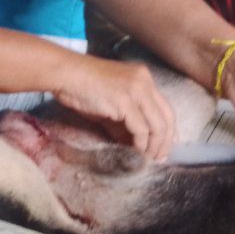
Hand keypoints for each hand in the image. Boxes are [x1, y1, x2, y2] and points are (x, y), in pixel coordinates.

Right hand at [53, 56, 175, 160]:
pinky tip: (136, 152)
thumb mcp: (111, 105)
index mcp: (144, 78)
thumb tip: (134, 145)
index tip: (164, 147)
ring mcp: (137, 90)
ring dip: (154, 146)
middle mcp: (145, 82)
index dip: (168, 130)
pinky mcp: (126, 101)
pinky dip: (140, 144)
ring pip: (157, 125)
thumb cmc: (83, 87)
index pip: (165, 108)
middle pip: (167, 117)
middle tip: (160, 158)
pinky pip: (141, 129)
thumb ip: (125, 123)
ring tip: (148, 159)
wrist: (66, 74)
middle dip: (165, 141)